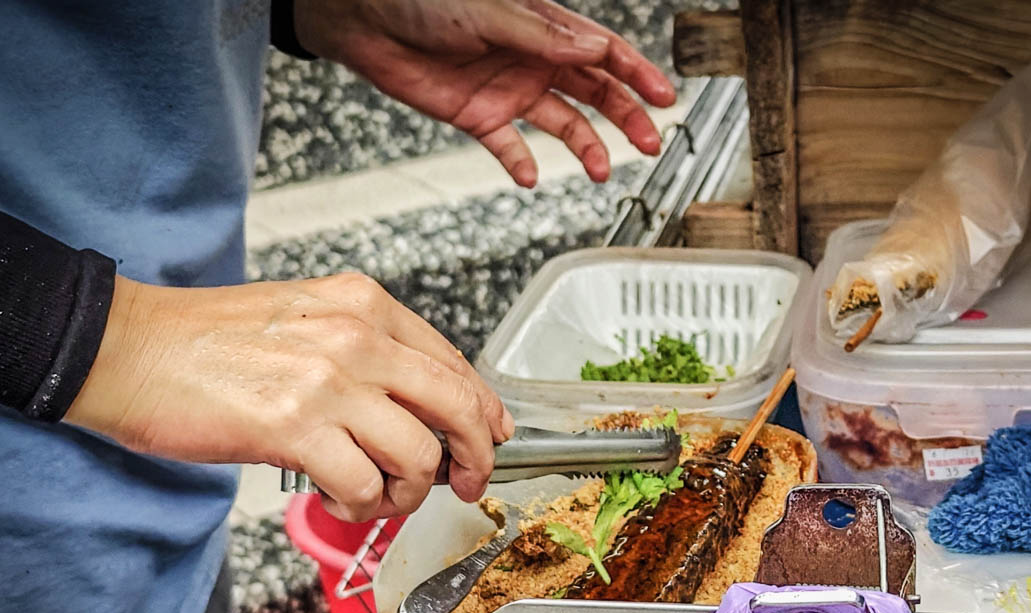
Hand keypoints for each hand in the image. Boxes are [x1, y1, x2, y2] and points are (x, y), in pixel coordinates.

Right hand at [65, 273, 512, 521]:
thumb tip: (424, 404)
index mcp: (364, 305)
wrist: (129, 348)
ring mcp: (328, 381)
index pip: (455, 363)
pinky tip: (337, 496)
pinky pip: (366, 486)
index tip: (492, 437)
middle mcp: (357, 336)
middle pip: (459, 407)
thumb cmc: (208, 341)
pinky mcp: (295, 428)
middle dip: (476, 457)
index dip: (485, 411)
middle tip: (465, 484)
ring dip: (406, 493)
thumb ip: (369, 350)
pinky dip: (360, 506)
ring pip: (419, 455)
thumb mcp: (306, 317)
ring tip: (376, 494)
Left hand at [293, 0, 675, 185]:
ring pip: (561, 123)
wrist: (365, 20)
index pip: (603, 52)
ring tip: (602, 170)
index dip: (637, 74)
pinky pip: (509, 146)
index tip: (665, 99)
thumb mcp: (491, 14)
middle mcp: (533, 59)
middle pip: (594, 92)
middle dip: (625, 117)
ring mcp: (508, 89)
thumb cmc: (426, 0)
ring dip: (585, 147)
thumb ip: (545, 38)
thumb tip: (597, 51)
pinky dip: (522, 162)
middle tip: (649, 142)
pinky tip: (531, 177)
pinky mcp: (478, 116)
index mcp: (544, 28)